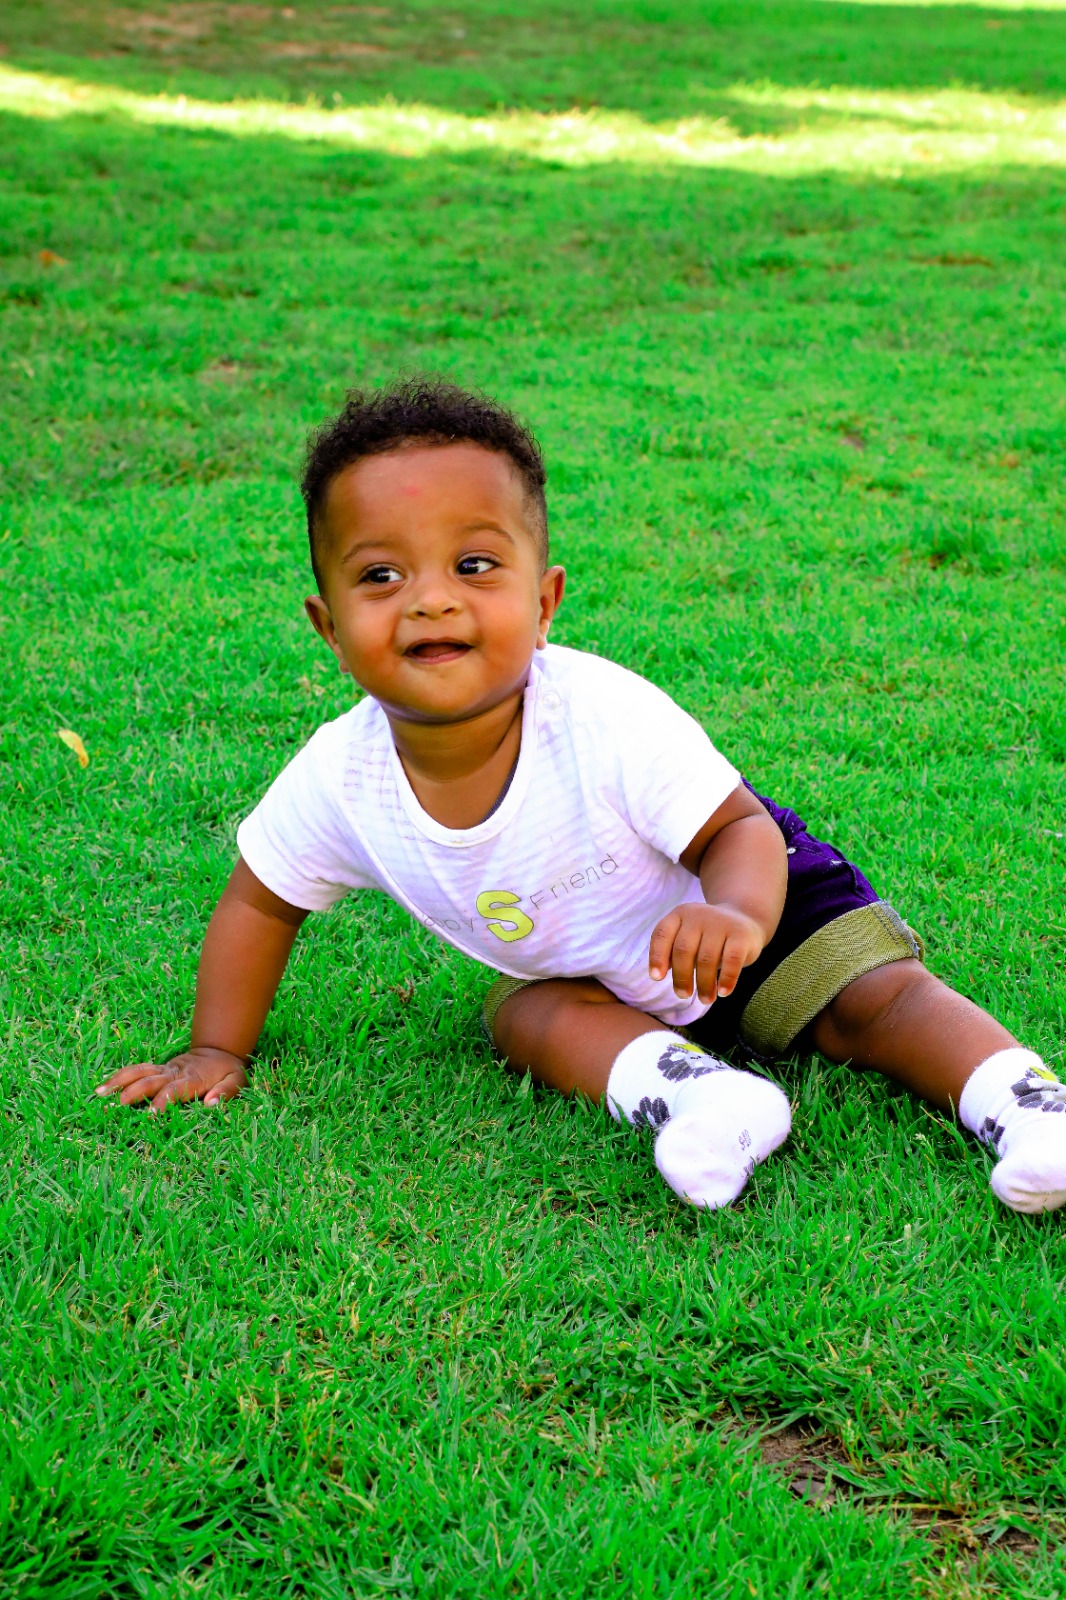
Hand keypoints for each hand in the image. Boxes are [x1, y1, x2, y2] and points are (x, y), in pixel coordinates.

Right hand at [95, 1046, 248, 1111]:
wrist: (219, 1051)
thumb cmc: (228, 1071)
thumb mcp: (237, 1081)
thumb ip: (226, 1092)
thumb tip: (211, 1104)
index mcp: (193, 1079)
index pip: (174, 1090)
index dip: (163, 1101)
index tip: (151, 1114)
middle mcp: (174, 1073)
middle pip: (151, 1080)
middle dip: (134, 1092)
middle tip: (117, 1105)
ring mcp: (164, 1070)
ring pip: (139, 1072)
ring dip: (119, 1081)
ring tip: (100, 1094)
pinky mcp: (158, 1069)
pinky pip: (136, 1070)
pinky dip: (119, 1077)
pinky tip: (103, 1087)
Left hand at [648, 902, 765, 1003]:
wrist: (745, 920)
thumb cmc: (708, 937)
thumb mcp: (688, 937)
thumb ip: (672, 952)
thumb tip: (658, 975)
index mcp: (680, 914)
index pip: (662, 934)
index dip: (657, 957)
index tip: (656, 978)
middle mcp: (699, 915)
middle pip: (683, 950)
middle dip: (681, 977)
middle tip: (683, 995)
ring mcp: (721, 923)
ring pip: (706, 959)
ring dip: (704, 984)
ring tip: (705, 999)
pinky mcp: (742, 935)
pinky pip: (731, 961)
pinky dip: (726, 979)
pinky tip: (723, 992)